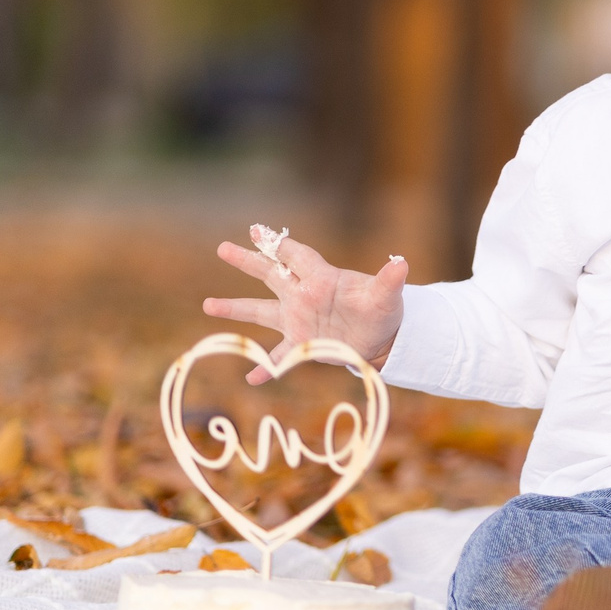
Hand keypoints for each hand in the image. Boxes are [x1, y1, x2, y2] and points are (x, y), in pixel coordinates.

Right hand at [202, 234, 408, 382]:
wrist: (383, 338)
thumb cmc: (384, 310)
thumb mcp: (387, 297)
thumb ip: (389, 281)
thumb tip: (402, 265)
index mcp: (322, 278)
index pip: (297, 257)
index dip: (279, 244)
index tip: (258, 232)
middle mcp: (303, 295)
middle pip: (270, 274)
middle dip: (248, 261)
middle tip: (223, 248)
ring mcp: (298, 319)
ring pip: (261, 311)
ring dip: (236, 308)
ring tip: (208, 305)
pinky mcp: (300, 343)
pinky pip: (277, 355)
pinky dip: (265, 366)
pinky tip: (250, 377)